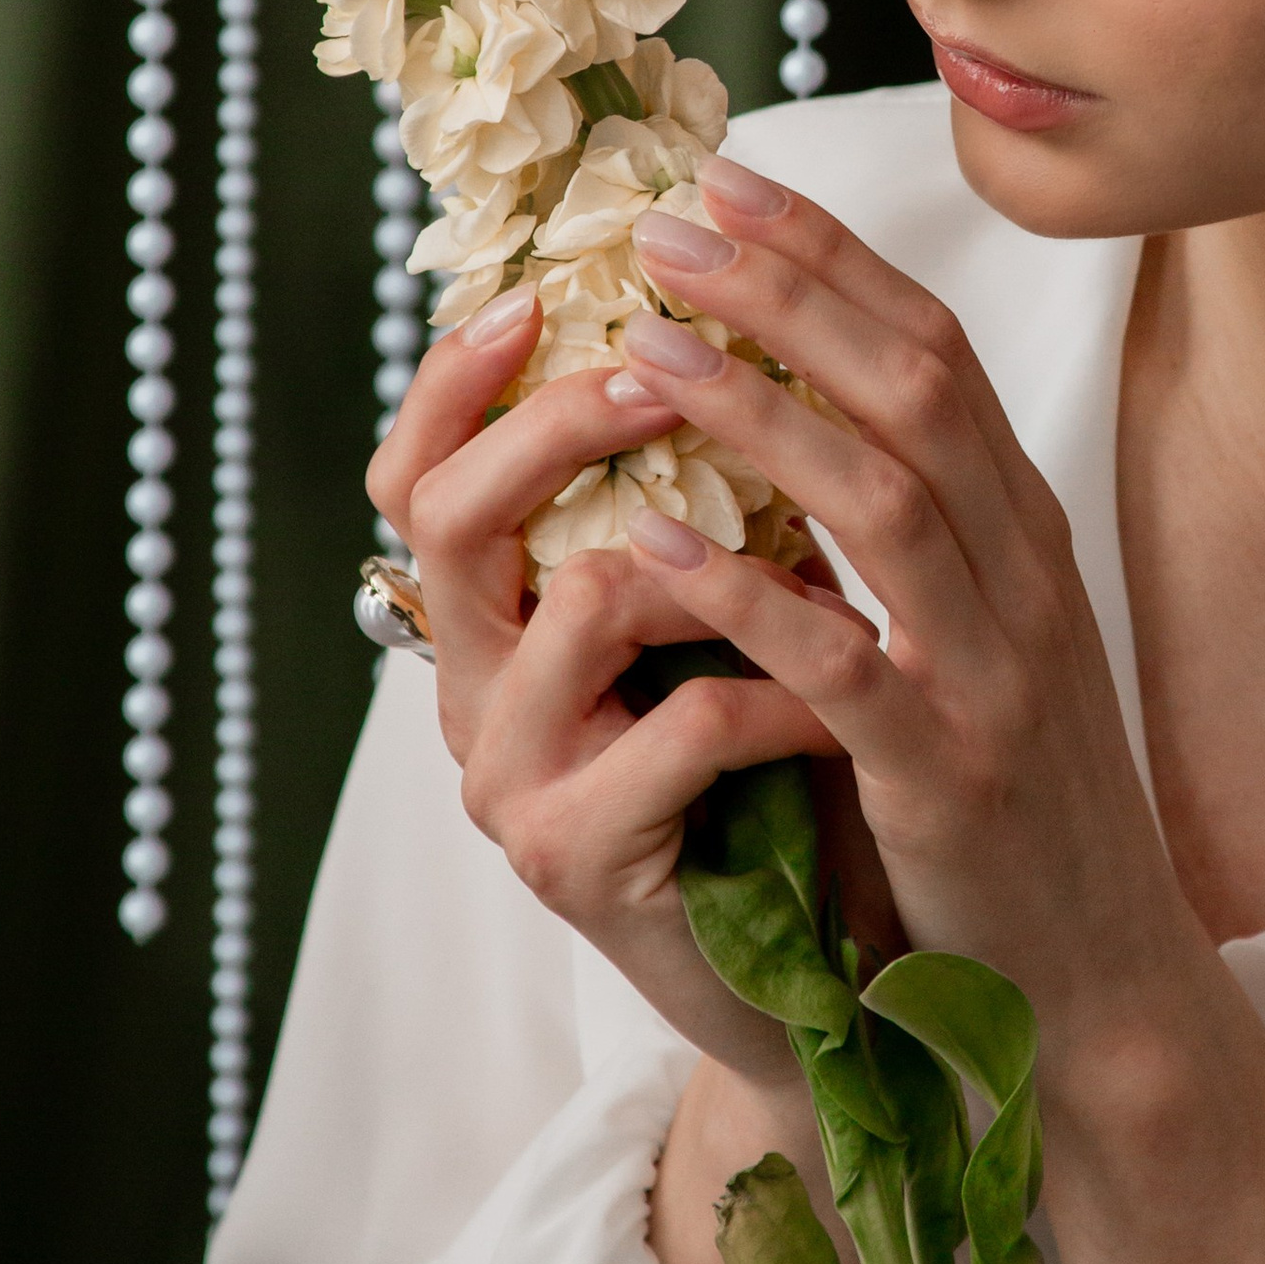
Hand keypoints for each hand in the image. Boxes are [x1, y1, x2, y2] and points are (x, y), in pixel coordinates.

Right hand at [365, 286, 863, 1088]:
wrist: (833, 978)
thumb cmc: (789, 774)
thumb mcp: (734, 618)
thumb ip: (697, 506)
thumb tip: (737, 317)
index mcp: (498, 625)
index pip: (418, 474)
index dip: (455, 378)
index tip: (541, 285)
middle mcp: (476, 697)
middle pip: (449, 514)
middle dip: (560, 422)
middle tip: (666, 367)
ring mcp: (514, 783)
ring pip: (583, 598)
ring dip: (727, 567)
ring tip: (826, 583)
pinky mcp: (578, 863)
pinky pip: (688, 723)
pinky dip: (791, 696)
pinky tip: (847, 711)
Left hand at [619, 161, 1217, 1102]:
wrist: (1098, 977)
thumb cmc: (1014, 807)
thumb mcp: (984, 644)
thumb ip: (922, 537)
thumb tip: (810, 416)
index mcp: (1025, 533)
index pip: (932, 350)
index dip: (830, 258)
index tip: (728, 184)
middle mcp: (1024, 577)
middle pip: (911, 389)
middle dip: (787, 292)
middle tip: (667, 228)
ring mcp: (996, 673)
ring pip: (883, 499)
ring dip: (759, 411)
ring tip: (642, 350)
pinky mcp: (951, 775)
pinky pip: (841, 664)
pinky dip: (748, 594)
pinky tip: (653, 545)